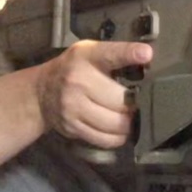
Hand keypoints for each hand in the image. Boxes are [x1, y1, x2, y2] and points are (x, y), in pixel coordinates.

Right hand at [33, 40, 152, 147]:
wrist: (41, 92)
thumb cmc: (74, 69)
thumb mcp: (91, 52)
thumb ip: (117, 54)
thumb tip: (149, 59)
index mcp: (86, 57)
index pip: (110, 54)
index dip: (129, 53)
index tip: (146, 54)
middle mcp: (78, 81)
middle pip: (120, 100)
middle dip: (134, 103)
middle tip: (137, 102)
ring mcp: (73, 107)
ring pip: (115, 123)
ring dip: (128, 123)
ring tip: (128, 116)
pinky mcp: (72, 127)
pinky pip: (105, 139)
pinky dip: (117, 137)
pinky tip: (118, 129)